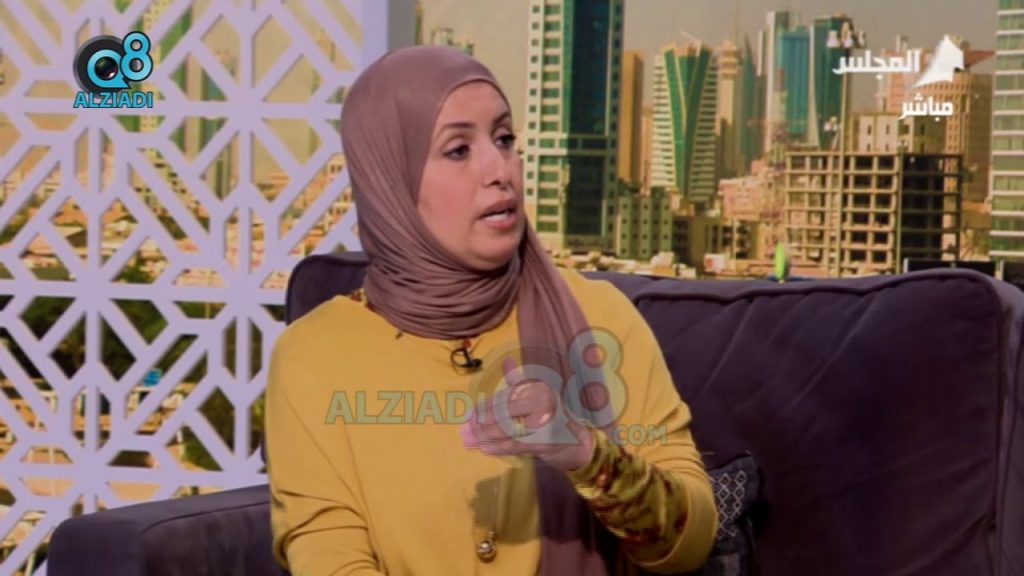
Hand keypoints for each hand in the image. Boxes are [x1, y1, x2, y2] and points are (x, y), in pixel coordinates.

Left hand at [460, 358, 596, 471]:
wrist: (578, 442)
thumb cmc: (554, 416)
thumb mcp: (539, 395)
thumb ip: (520, 381)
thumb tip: (506, 361)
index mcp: (540, 391)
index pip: (508, 398)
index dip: (487, 407)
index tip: (470, 413)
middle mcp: (544, 405)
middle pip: (505, 415)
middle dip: (482, 423)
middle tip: (463, 428)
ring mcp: (545, 425)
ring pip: (508, 431)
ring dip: (486, 436)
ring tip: (468, 439)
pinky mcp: (545, 444)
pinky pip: (517, 445)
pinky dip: (499, 448)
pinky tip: (484, 448)